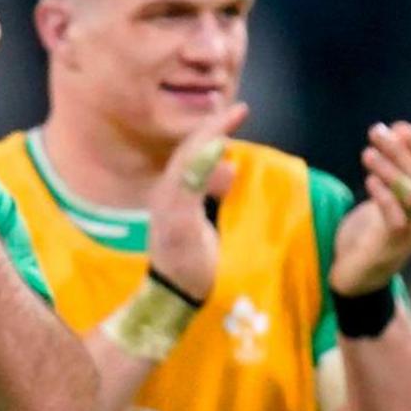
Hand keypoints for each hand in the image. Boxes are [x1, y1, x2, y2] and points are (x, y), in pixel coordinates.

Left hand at [136, 110, 243, 300]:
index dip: (215, 128)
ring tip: (233, 128)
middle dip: (214, 129)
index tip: (241, 110)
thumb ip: (191, 188)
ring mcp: (175, 205)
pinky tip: (229, 167)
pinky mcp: (184, 216)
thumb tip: (212, 152)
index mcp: (170, 192)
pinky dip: (215, 166)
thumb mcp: (185, 228)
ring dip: (214, 144)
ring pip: (194, 164)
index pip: (193, 149)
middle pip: (191, 151)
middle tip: (239, 112)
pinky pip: (199, 179)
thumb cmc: (185, 267)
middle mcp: (169, 193)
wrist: (173, 299)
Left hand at [329, 120, 410, 295]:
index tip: (397, 126)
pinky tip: (370, 183)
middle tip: (376, 132)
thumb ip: (386, 175)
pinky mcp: (392, 247)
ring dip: (393, 171)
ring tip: (368, 153)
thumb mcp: (379, 201)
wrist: (357, 281)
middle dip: (402, 149)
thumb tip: (386, 136)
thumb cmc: (366, 237)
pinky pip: (397, 220)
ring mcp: (410, 232)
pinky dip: (385, 199)